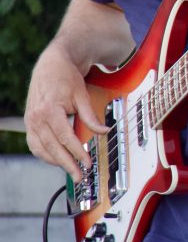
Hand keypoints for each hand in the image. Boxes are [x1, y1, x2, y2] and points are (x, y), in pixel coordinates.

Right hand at [24, 47, 107, 181]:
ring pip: (41, 149)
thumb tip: (104, 131)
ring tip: (71, 170)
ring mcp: (30, 121)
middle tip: (80, 175)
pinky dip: (45, 154)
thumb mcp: (82, 95)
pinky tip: (57, 159)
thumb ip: (91, 116)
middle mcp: (37, 118)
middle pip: (53, 148)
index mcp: (50, 110)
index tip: (87, 163)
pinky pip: (34, 144)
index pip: (66, 138)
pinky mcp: (29, 123)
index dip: (77, 153)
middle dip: (67, 164)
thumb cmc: (66, 78)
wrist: (51, 65)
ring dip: (55, 162)